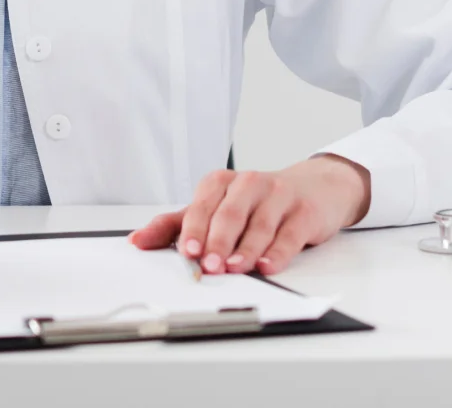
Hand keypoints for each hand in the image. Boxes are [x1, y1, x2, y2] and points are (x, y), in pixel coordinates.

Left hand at [128, 154, 369, 275]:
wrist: (313, 188)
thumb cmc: (255, 202)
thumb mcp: (215, 207)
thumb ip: (177, 224)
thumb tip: (138, 241)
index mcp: (220, 182)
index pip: (202, 204)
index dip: (193, 228)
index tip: (186, 251)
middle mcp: (248, 184)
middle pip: (228, 213)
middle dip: (217, 241)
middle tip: (208, 265)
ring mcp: (277, 196)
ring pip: (258, 224)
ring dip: (245, 249)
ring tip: (234, 268)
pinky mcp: (303, 213)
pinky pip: (288, 234)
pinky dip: (277, 252)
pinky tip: (267, 266)